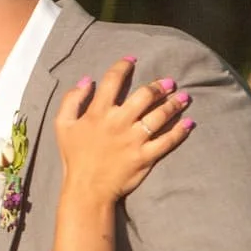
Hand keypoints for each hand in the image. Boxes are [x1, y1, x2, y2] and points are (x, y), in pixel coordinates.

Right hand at [53, 56, 193, 201]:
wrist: (86, 190)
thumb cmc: (74, 158)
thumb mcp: (62, 126)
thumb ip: (71, 100)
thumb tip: (86, 81)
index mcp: (98, 113)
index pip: (113, 81)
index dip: (123, 66)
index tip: (132, 60)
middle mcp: (118, 122)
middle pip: (145, 95)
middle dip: (159, 86)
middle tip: (168, 82)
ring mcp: (134, 140)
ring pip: (160, 115)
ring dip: (174, 104)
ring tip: (183, 97)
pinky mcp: (145, 156)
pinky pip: (167, 140)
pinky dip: (180, 131)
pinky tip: (188, 123)